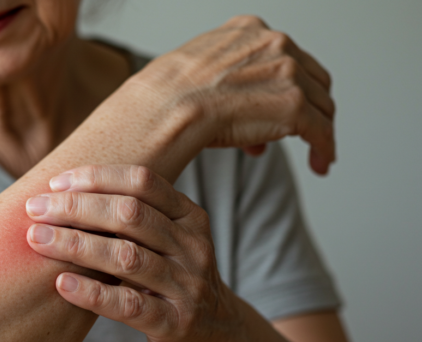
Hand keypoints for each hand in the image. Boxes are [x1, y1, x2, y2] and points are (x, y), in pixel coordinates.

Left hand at [25, 165, 245, 341]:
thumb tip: (60, 190)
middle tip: (35, 209)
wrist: (215, 334)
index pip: (142, 182)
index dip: (96, 178)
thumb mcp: (166, 239)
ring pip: (127, 257)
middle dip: (77, 208)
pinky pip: (129, 306)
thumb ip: (131, 216)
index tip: (54, 183)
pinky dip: (92, 292)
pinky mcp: (174, 324)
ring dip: (76, 245)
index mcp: (189, 216)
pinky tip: (62, 283)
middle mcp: (192, 246)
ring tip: (38, 240)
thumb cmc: (172, 276)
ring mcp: (186, 286)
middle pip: (130, 215)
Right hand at [136, 15, 335, 173]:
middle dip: (309, 108)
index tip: (283, 105)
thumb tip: (234, 105)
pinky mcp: (295, 106)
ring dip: (319, 132)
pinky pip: (321, 131)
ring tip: (315, 154)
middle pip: (312, 79)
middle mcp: (274, 44)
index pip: (286, 56)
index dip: (288, 85)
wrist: (166, 107)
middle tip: (302, 132)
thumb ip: (224, 77)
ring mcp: (288, 73)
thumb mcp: (197, 68)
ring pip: (321, 106)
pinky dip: (324, 150)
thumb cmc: (168, 95)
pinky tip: (320, 163)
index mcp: (249, 30)